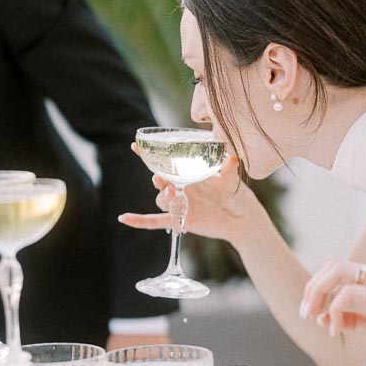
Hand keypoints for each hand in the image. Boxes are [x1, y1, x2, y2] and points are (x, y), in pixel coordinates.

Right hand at [119, 152, 253, 242]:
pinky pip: (155, 221)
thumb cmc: (235, 194)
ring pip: (161, 200)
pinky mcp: (179, 219)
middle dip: (159, 178)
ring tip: (170, 193)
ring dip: (162, 197)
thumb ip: (228, 171)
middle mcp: (180, 187)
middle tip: (161, 177)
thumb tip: (233, 159)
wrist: (241, 218)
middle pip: (161, 181)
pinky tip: (124, 218)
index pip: (166, 162)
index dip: (150, 154)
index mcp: (188, 173)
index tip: (137, 145)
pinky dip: (139, 220)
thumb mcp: (231, 180)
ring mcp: (178, 204)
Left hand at [300, 259, 365, 354]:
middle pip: (332, 266)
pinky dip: (335, 310)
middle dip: (312, 288)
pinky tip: (335, 328)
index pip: (336, 269)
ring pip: (337, 273)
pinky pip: (349, 294)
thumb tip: (322, 319)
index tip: (309, 311)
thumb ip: (351, 319)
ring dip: (318, 294)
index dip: (316, 287)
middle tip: (306, 313)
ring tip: (315, 317)